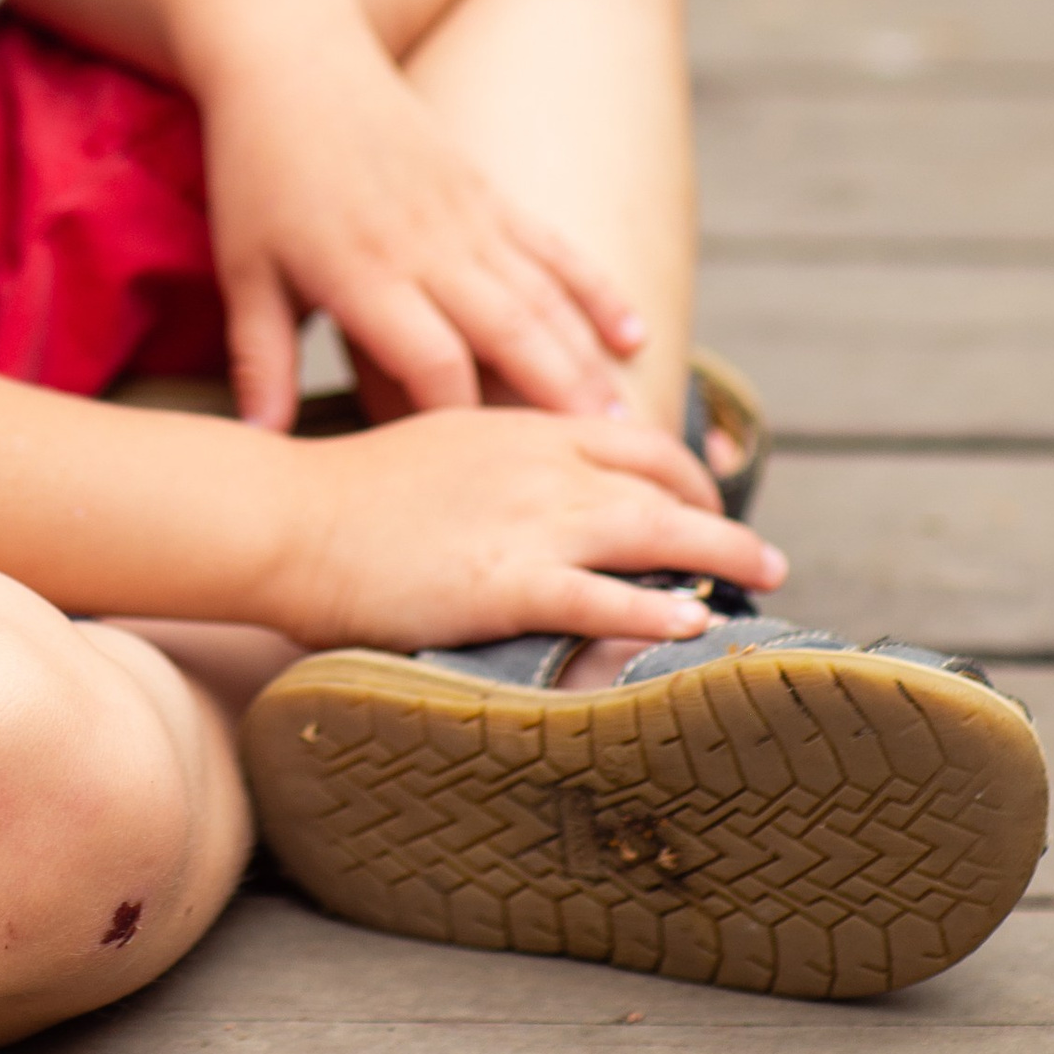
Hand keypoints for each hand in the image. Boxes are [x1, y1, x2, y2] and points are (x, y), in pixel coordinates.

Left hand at [196, 0, 646, 430]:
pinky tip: (635, 332)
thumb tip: (256, 442)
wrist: (292, 57)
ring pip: (543, 296)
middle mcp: (427, 248)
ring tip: (629, 422)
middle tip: (608, 464)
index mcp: (363, 273)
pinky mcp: (486, 190)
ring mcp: (466, 216)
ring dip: (588, 359)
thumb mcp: (244, 267)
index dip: (462, 421)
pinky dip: (596, 288)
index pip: (429, 360)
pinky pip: (553, 246)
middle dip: (558, 402)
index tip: (486, 480)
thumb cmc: (259, 170)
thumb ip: (259, 358)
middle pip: (509, 333)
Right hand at [275, 404, 787, 654]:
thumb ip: (500, 468)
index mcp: (521, 428)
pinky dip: (658, 611)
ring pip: (655, 531)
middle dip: (723, 516)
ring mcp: (529, 521)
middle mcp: (540, 464)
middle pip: (662, 480)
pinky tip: (693, 625)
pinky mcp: (508, 581)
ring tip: (763, 580)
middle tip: (761, 554)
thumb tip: (537, 500)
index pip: (633, 438)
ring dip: (722, 555)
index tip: (709, 500)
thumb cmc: (350, 495)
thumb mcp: (439, 452)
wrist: (291, 517)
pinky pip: (605, 596)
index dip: (687, 470)